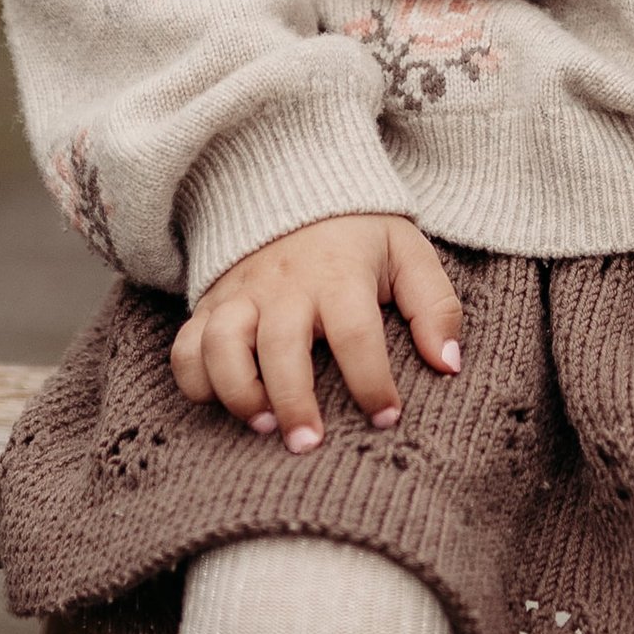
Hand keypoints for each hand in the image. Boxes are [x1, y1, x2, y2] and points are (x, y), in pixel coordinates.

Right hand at [171, 212, 461, 451]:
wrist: (295, 188)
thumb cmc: (358, 237)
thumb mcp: (408, 253)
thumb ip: (435, 306)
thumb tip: (448, 364)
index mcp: (340, 273)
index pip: (356, 332)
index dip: (372, 381)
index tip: (388, 418)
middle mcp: (285, 285)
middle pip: (281, 346)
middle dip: (293, 400)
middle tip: (309, 445)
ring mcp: (241, 294)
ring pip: (221, 344)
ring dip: (237, 391)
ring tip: (263, 426)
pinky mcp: (210, 304)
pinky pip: (185, 346)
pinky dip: (193, 379)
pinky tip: (220, 403)